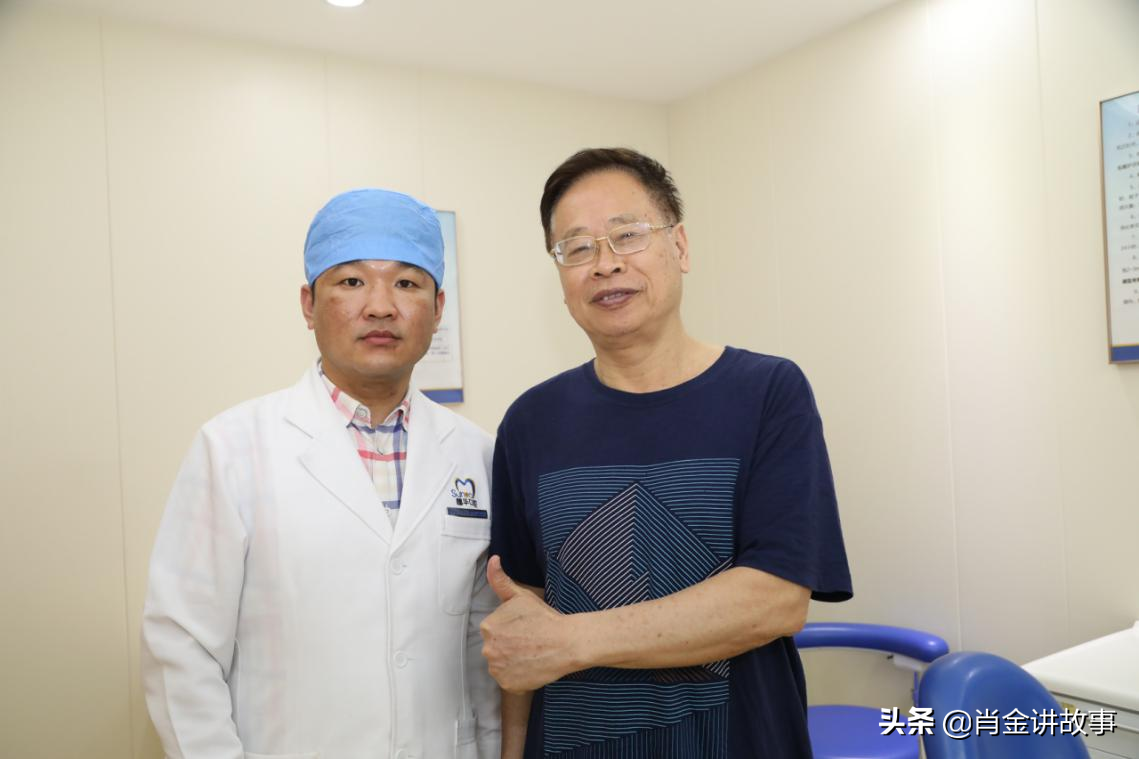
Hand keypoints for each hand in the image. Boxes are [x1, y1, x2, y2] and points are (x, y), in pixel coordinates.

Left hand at [479, 556, 576, 692]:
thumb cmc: (545, 618)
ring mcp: (497, 670)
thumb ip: (500, 579)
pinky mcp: (508, 685)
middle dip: (509, 646)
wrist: (566, 642)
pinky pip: (508, 681)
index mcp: (488, 627)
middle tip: (529, 642)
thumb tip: (493, 560)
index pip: (494, 631)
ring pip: (501, 665)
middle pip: (496, 649)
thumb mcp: (521, 596)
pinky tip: (531, 666)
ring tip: (531, 654)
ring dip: (512, 662)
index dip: (510, 630)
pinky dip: (518, 677)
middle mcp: (487, 649)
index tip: (525, 630)